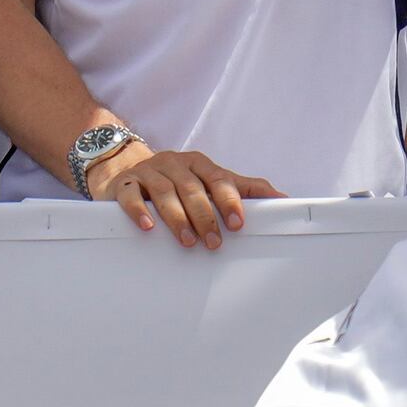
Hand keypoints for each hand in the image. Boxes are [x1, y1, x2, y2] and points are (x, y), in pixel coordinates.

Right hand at [82, 137, 276, 251]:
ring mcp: (148, 173)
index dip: (229, 200)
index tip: (238, 223)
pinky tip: (148, 227)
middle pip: (191, 188)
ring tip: (187, 240)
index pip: (217, 179)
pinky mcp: (124, 185)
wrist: (124, 169)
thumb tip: (282, 198)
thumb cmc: (177, 181)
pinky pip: (130, 196)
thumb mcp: (209, 181)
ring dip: (177, 217)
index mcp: (198, 164)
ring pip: (164, 192)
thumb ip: (243, 189)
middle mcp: (174, 164)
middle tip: (214, 242)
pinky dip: (139, 210)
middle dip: (204, 216)